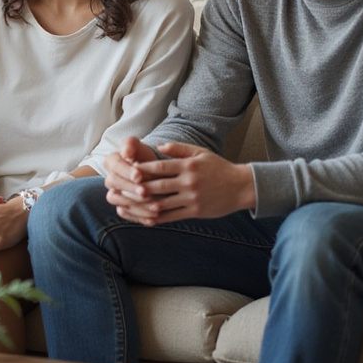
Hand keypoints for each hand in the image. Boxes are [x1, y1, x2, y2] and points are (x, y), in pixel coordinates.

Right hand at [104, 136, 169, 224]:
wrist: (154, 173)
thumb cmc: (146, 157)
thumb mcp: (140, 146)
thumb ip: (131, 144)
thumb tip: (125, 152)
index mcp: (111, 161)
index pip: (115, 166)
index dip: (126, 171)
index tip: (139, 175)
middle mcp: (110, 178)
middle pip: (114, 184)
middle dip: (130, 188)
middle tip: (145, 192)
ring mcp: (114, 193)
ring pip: (118, 201)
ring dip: (135, 205)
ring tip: (153, 207)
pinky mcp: (122, 206)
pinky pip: (125, 214)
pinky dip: (138, 217)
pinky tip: (153, 219)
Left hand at [110, 141, 255, 225]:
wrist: (240, 187)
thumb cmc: (218, 168)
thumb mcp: (200, 152)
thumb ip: (179, 148)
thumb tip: (158, 144)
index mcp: (188, 166)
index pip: (160, 166)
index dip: (142, 168)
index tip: (128, 169)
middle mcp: (188, 182)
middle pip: (157, 186)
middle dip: (138, 188)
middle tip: (121, 189)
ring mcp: (191, 199)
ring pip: (162, 204)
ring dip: (143, 205)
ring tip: (128, 205)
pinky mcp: (195, 212)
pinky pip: (172, 216)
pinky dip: (157, 218)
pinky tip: (145, 218)